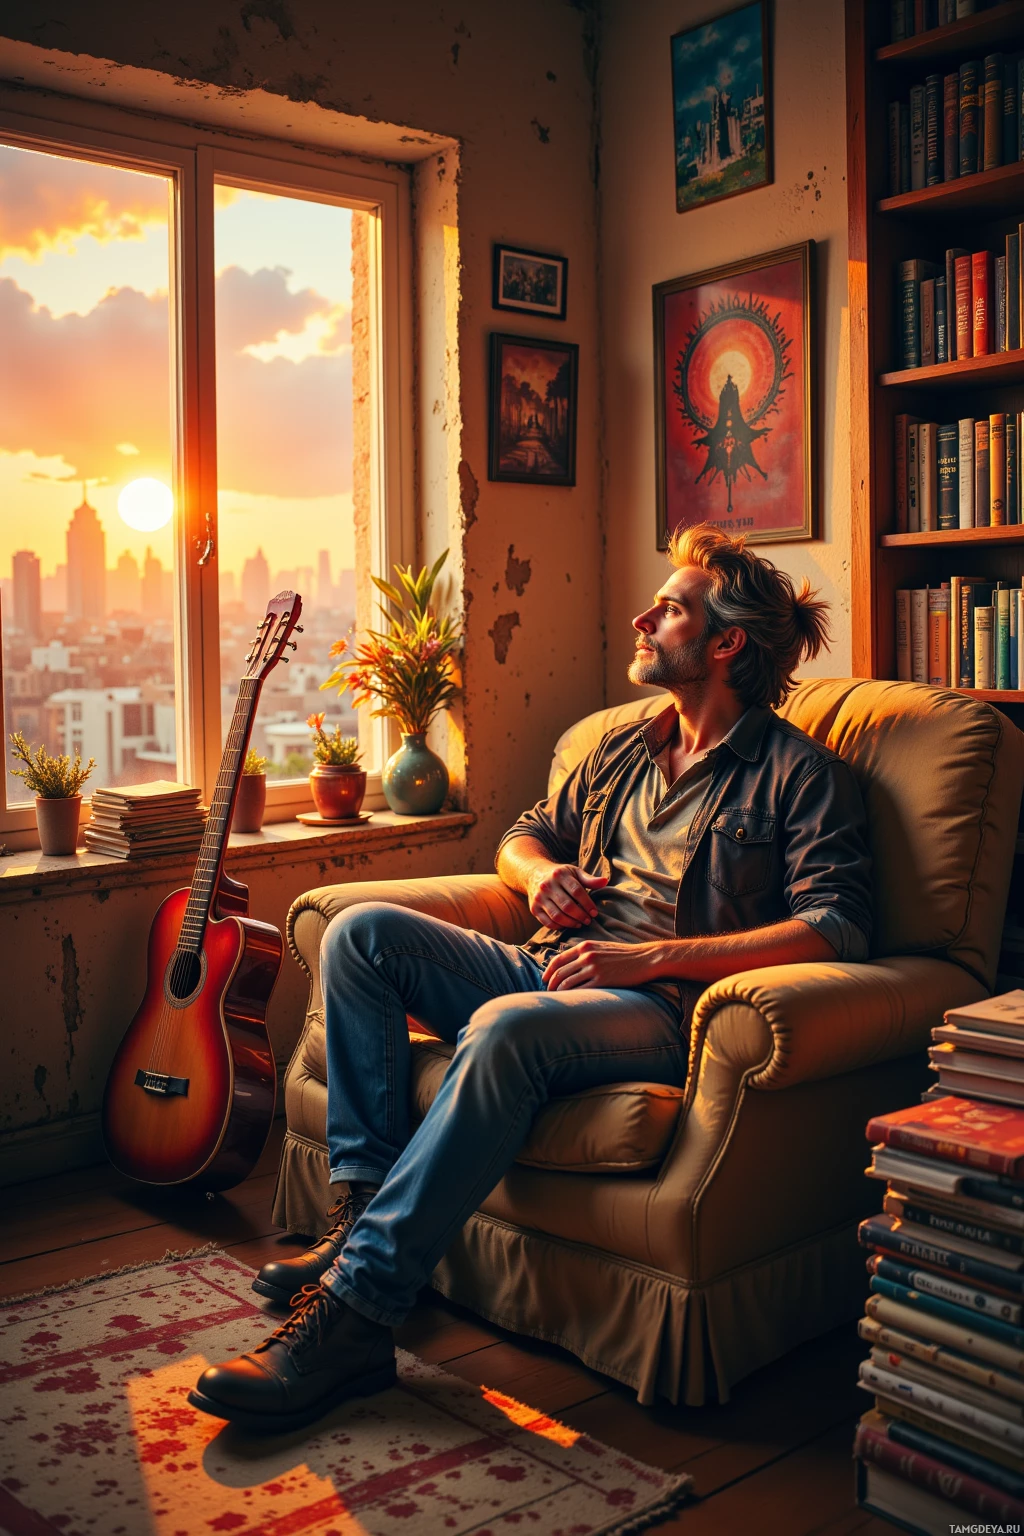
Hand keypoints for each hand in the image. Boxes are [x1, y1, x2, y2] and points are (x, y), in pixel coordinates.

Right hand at [526, 863, 607, 929]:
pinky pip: (548, 922)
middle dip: (580, 915)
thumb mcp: (574, 872)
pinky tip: (568, 925)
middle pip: (567, 905)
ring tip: (580, 924)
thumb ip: (589, 879)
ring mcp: (538, 898)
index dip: (587, 904)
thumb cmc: (560, 875)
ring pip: (557, 916)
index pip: (576, 891)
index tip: (594, 913)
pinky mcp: (534, 908)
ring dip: (571, 923)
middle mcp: (547, 886)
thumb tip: (605, 881)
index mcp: (559, 874)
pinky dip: (559, 926)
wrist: (534, 874)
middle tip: (588, 920)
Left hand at [542, 939, 665, 990]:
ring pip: (567, 983)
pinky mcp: (602, 980)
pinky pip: (581, 991)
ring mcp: (594, 968)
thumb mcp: (602, 947)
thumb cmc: (624, 955)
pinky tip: (571, 1002)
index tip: (544, 979)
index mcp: (585, 946)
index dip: (548, 971)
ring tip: (557, 1000)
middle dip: (551, 984)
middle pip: (559, 973)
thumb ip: (586, 952)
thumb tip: (570, 963)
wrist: (645, 958)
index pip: (558, 959)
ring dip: (559, 993)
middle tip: (548, 993)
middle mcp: (586, 956)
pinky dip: (572, 997)